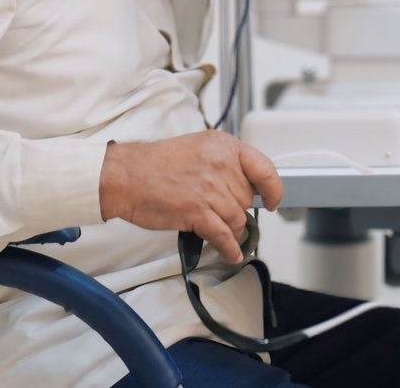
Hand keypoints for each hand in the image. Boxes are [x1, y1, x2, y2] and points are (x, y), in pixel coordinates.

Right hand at [97, 130, 281, 262]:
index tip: (273, 200)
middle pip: (246, 199)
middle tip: (222, 212)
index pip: (264, 168)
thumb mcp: (198, 148)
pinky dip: (230, 249)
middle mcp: (220, 165)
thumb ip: (224, 163)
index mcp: (223, 146)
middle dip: (236, 209)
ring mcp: (210, 189)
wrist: (126, 177)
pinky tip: (231, 253)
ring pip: (237, 219)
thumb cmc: (155, 164)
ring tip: (221, 231)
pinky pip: (224, 236)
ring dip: (231, 230)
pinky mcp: (198, 212)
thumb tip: (244, 184)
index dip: (273, 188)